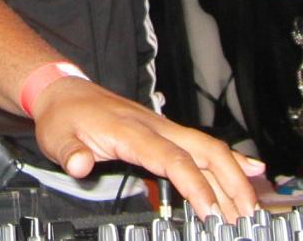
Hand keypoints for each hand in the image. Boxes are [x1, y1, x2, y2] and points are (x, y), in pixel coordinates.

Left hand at [32, 78, 263, 221]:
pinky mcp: (164, 130)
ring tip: (249, 208)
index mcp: (130, 131)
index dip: (195, 185)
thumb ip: (69, 153)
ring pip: (209, 148)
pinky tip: (251, 170)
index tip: (211, 212)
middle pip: (204, 150)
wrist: (63, 91)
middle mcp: (153, 126)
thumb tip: (79, 164)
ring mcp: (162, 127)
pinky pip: (201, 143)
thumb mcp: (56, 138)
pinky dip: (228, 158)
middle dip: (231, 183)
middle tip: (245, 217)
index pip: (172, 159)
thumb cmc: (63, 116)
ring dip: (234, 176)